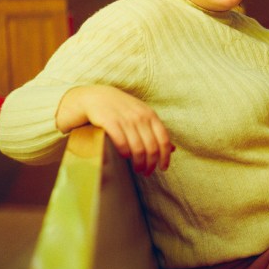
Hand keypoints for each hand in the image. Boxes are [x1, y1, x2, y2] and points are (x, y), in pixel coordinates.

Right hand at [56, 85, 173, 175]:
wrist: (95, 96)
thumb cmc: (121, 108)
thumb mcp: (142, 114)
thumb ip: (156, 130)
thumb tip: (173, 149)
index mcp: (150, 115)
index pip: (163, 140)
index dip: (165, 157)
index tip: (163, 168)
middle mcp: (140, 117)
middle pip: (152, 147)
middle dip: (151, 164)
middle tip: (147, 172)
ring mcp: (125, 119)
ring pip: (138, 148)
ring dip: (139, 163)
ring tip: (137, 169)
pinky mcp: (110, 122)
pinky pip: (122, 142)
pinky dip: (125, 153)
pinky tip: (125, 156)